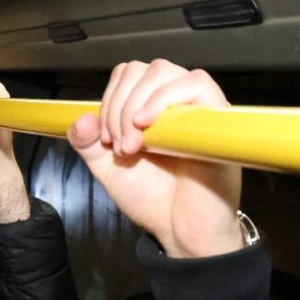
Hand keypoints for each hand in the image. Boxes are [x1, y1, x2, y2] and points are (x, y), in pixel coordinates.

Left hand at [68, 59, 243, 258]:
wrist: (180, 230)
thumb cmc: (153, 199)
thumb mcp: (108, 168)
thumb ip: (88, 143)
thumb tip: (81, 118)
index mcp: (151, 109)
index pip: (127, 75)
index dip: (110, 100)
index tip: (106, 138)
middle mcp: (175, 103)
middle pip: (142, 69)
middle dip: (119, 107)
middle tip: (121, 146)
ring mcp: (197, 107)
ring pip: (164, 71)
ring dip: (136, 105)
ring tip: (134, 146)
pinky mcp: (218, 118)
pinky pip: (196, 83)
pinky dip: (164, 99)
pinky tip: (149, 127)